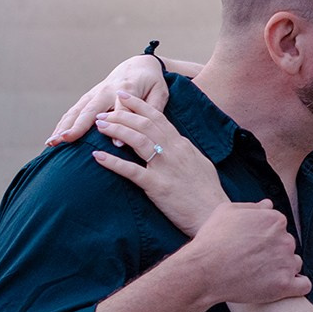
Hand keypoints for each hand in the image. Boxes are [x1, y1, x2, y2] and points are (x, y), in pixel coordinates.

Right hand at [49, 54, 169, 146]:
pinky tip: (54, 138)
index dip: (120, 123)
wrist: (139, 65)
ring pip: (77, 110)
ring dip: (63, 126)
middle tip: (65, 139)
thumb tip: (134, 132)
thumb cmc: (153, 83)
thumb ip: (151, 110)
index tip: (116, 143)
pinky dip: (62, 124)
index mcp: (128, 88)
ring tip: (51, 142)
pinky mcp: (89, 97)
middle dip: (78, 125)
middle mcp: (108, 90)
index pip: (123, 108)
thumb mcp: (160, 93)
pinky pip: (73, 111)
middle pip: (91, 109)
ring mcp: (95, 93)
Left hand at [90, 91, 227, 237]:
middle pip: (144, 124)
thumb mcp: (199, 164)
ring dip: (116, 130)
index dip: (139, 105)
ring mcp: (166, 168)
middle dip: (122, 115)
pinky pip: (131, 171)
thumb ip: (184, 152)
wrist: (214, 214)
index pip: (158, 118)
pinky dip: (113, 162)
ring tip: (100, 127)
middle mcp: (174, 151)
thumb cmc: (207, 193)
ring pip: (137, 140)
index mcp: (182, 145)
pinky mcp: (158, 186)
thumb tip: (175, 143)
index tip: (123, 97)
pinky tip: (98, 156)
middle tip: (104, 113)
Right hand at [181, 201, 311, 307]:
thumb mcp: (226, 211)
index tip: (251, 247)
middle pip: (287, 246)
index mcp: (275, 220)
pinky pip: (303, 285)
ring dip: (283, 269)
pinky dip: (295, 286)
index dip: (265, 238)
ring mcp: (286, 262)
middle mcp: (285, 239)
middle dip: (273, 253)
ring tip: (260, 276)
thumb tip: (268, 205)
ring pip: (294, 264)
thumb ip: (252, 207)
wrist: (203, 271)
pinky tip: (283, 286)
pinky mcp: (284, 285)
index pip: (280, 228)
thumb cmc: (212, 240)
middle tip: (252, 262)